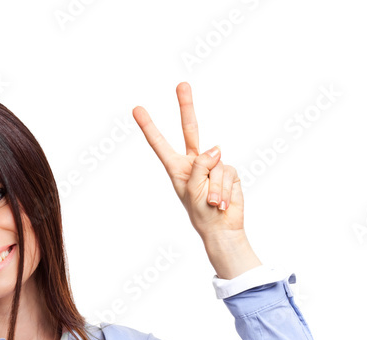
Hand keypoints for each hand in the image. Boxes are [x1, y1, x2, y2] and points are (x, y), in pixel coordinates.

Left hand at [133, 81, 243, 239]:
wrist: (221, 228)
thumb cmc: (200, 213)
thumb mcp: (192, 189)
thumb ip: (201, 164)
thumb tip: (216, 147)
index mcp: (177, 168)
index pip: (160, 144)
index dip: (149, 127)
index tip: (137, 109)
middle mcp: (194, 162)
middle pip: (190, 130)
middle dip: (186, 106)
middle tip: (181, 84)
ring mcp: (213, 165)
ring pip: (214, 162)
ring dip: (214, 187)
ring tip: (211, 202)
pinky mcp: (229, 171)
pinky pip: (227, 172)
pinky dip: (224, 189)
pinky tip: (222, 201)